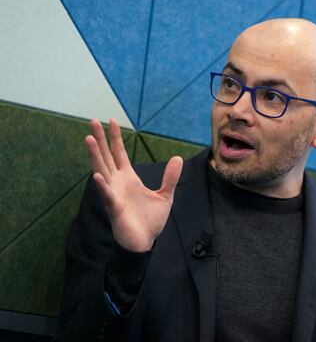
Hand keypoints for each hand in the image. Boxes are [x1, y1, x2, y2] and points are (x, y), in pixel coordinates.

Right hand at [85, 118, 182, 251]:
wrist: (145, 241)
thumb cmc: (150, 220)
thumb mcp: (165, 195)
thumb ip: (170, 177)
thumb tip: (178, 158)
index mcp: (128, 178)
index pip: (119, 153)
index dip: (115, 138)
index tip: (111, 121)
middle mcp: (117, 182)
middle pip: (106, 156)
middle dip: (100, 139)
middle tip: (93, 121)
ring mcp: (113, 194)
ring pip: (102, 170)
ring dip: (95, 156)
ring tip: (90, 139)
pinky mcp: (114, 208)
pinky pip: (107, 195)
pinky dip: (102, 186)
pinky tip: (97, 175)